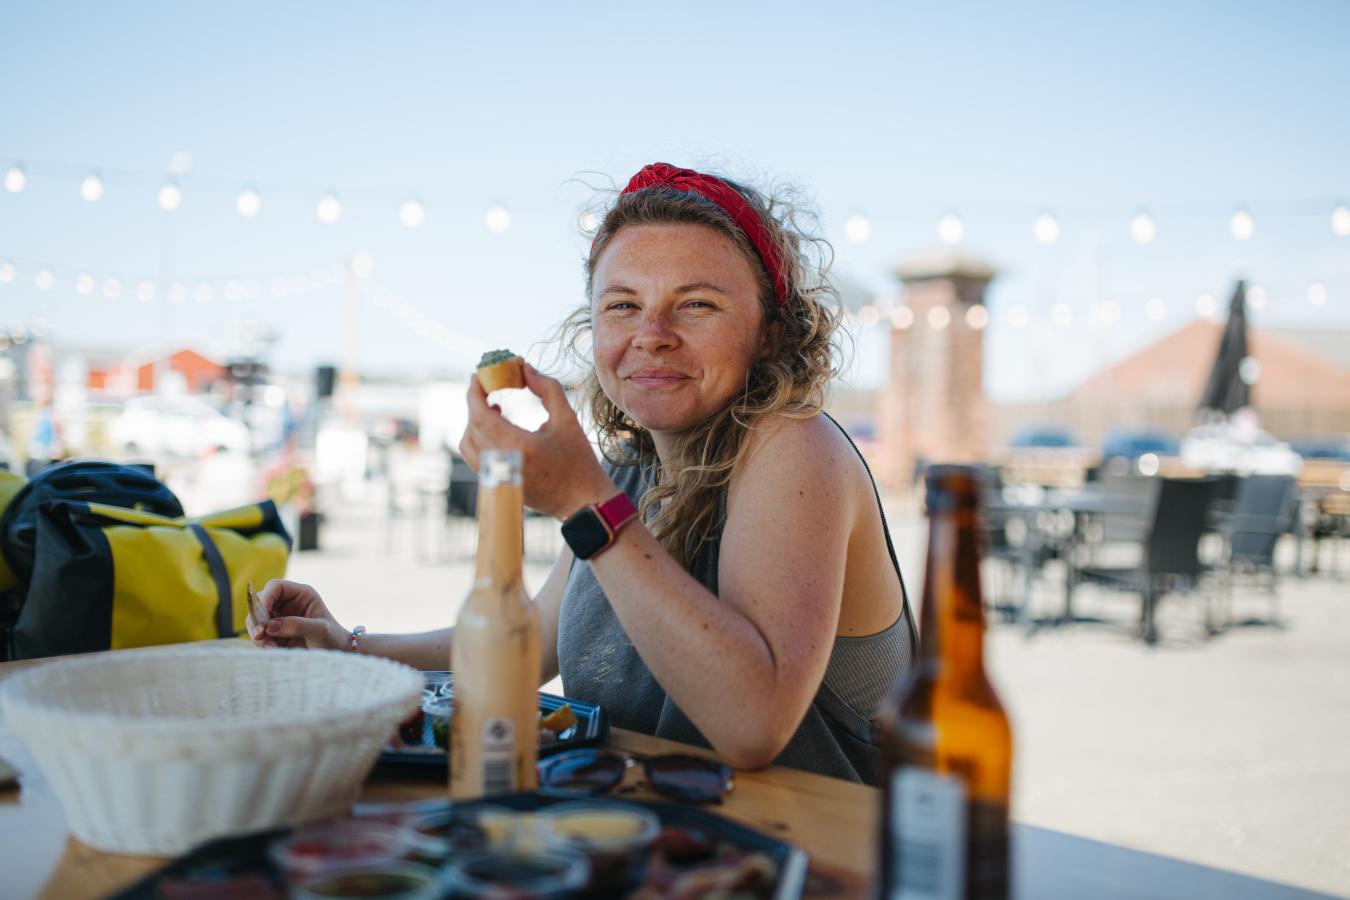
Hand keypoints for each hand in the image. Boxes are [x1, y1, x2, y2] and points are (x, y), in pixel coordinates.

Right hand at [247, 579, 348, 649]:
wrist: (335, 654)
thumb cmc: (333, 637)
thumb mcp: (320, 630)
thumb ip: (297, 625)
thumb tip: (270, 626)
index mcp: (301, 594)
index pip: (276, 587)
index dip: (266, 597)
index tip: (263, 615)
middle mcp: (287, 604)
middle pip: (260, 603)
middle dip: (257, 619)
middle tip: (260, 635)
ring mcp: (279, 619)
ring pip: (256, 620)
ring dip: (258, 634)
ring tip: (270, 648)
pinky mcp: (274, 634)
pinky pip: (259, 635)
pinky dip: (261, 643)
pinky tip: (272, 650)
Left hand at [458, 362, 615, 518]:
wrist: (582, 501)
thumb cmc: (578, 460)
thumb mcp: (568, 420)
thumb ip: (547, 389)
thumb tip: (525, 368)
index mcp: (519, 447)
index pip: (481, 415)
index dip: (475, 392)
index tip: (478, 375)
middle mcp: (502, 464)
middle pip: (473, 426)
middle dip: (476, 401)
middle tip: (489, 384)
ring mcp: (497, 477)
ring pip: (468, 443)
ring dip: (476, 420)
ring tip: (495, 406)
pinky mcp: (497, 484)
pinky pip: (474, 457)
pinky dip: (478, 438)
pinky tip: (497, 426)